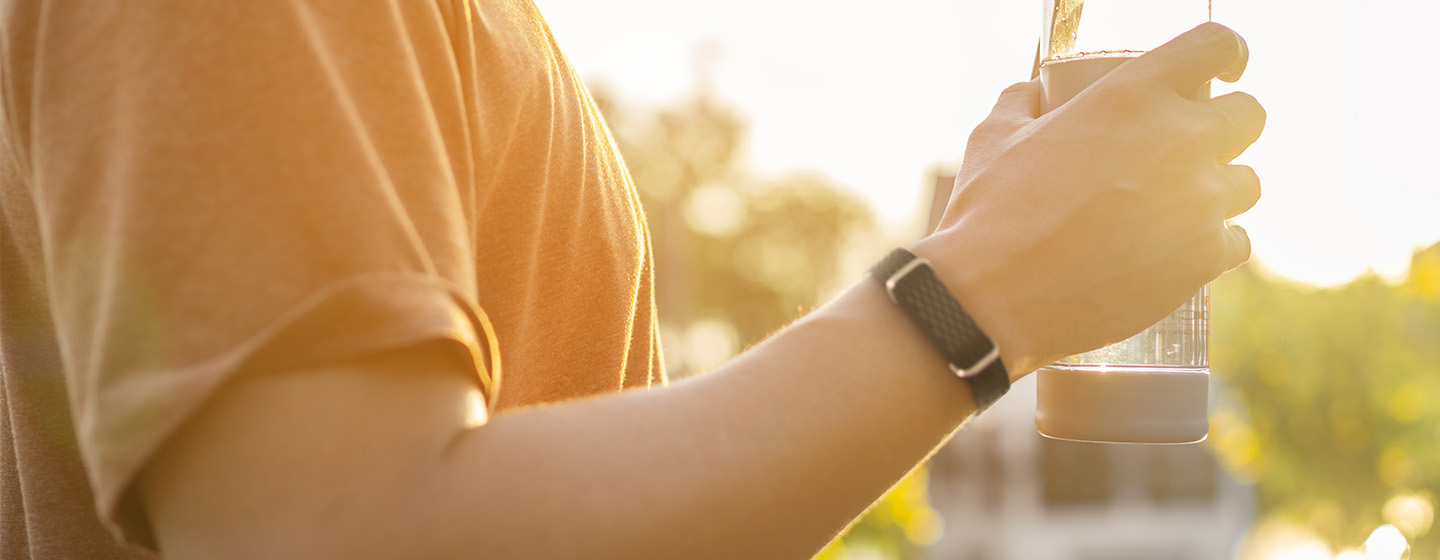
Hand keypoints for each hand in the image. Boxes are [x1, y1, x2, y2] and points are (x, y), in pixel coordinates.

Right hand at [914, 23, 1264, 375]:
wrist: (994, 299)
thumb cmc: (989, 214)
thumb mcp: (993, 137)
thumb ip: (1020, 103)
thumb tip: (1031, 95)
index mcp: (1132, 94)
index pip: (1216, 45)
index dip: (1227, 53)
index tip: (1224, 69)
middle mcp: (1180, 138)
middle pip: (1250, 114)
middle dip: (1226, 126)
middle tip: (1191, 148)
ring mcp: (1199, 201)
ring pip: (1247, 183)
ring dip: (1220, 189)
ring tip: (1178, 207)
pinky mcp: (1204, 259)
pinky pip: (1236, 240)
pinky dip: (1212, 243)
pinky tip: (1179, 249)